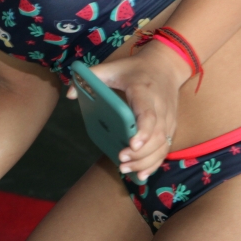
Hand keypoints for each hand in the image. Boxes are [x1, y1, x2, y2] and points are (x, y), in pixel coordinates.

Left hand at [69, 44, 189, 180]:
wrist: (166, 65)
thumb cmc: (135, 69)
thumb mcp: (111, 67)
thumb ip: (90, 77)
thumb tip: (70, 95)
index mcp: (145, 92)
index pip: (148, 115)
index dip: (142, 131)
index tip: (131, 145)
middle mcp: (160, 108)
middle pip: (156, 136)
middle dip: (140, 153)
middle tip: (120, 160)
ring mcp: (168, 120)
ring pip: (162, 146)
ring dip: (146, 162)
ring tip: (125, 169)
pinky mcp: (170, 127)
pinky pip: (165, 148)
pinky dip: (155, 163)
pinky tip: (141, 174)